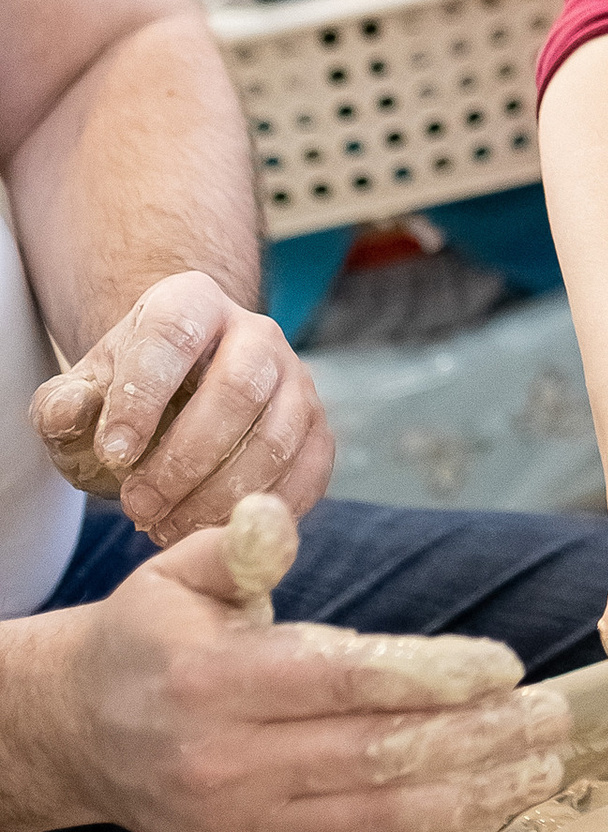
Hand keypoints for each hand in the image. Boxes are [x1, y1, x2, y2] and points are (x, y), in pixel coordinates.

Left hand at [33, 271, 333, 540]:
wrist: (180, 402)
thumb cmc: (128, 399)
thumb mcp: (83, 394)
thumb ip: (65, 404)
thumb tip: (70, 414)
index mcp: (191, 302)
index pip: (173, 337)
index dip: (143, 398)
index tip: (114, 455)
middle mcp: (256, 332)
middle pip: (239, 389)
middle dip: (185, 460)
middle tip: (139, 505)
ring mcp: (297, 380)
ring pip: (277, 437)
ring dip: (221, 494)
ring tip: (168, 525)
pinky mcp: (319, 428)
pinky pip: (309, 472)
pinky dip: (265, 510)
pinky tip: (215, 529)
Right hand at [33, 529, 571, 831]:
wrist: (79, 733)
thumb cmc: (151, 636)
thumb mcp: (176, 573)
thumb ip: (241, 544)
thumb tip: (281, 514)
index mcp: (213, 681)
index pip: (342, 680)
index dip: (432, 674)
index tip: (507, 665)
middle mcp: (228, 761)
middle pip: (377, 755)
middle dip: (478, 739)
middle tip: (552, 717)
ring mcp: (244, 823)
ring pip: (378, 818)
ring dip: (473, 797)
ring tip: (541, 767)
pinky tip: (487, 810)